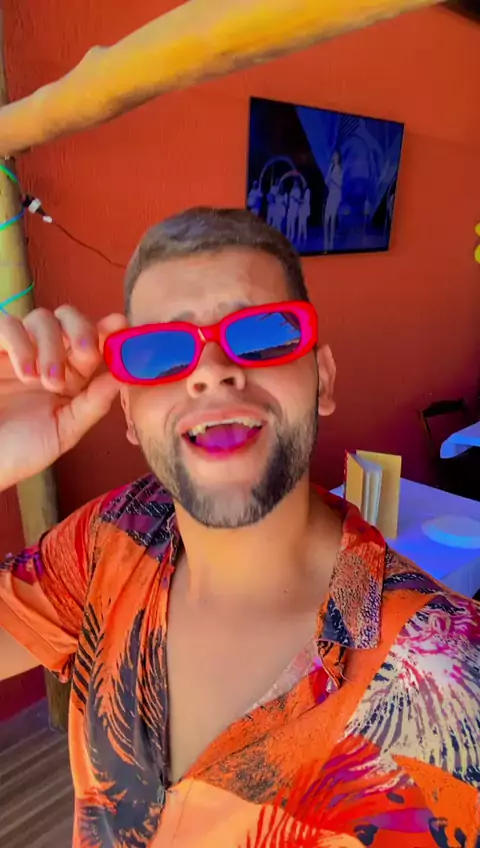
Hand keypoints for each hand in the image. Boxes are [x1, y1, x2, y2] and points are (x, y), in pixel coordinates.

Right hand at [0, 305, 127, 490]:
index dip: (108, 330)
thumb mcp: (63, 432)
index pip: (94, 343)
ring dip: (51, 345)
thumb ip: (93, 405)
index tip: (119, 324)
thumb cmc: (19, 450)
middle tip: (84, 352)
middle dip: (82, 330)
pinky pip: (7, 324)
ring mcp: (19, 350)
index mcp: (71, 377)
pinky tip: (25, 373)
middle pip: (69, 319)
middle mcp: (47, 357)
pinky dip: (21, 343)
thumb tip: (123, 376)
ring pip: (42, 319)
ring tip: (47, 381)